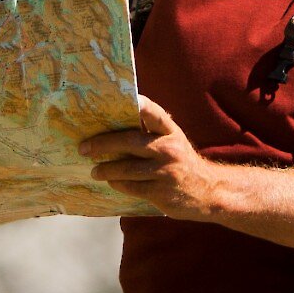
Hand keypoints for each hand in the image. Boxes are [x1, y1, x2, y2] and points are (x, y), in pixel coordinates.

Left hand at [80, 95, 217, 219]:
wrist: (208, 192)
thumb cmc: (182, 163)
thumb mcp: (173, 142)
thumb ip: (151, 132)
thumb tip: (114, 124)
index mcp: (171, 132)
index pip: (155, 114)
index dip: (142, 106)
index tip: (128, 100)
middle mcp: (169, 149)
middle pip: (130, 141)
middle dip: (103, 143)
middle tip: (84, 147)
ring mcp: (165, 171)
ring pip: (127, 168)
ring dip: (106, 169)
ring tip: (94, 170)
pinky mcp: (161, 192)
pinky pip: (132, 187)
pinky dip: (118, 183)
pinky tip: (111, 181)